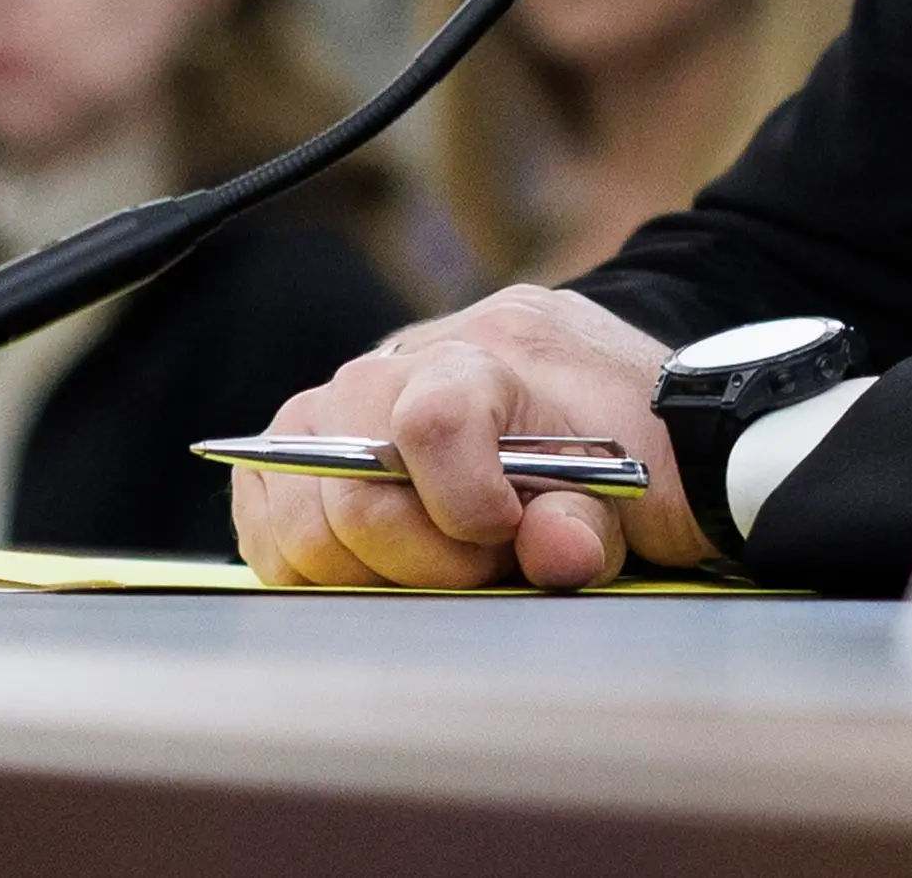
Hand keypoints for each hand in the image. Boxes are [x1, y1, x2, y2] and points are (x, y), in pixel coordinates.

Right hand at [231, 287, 713, 589]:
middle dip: (419, 555)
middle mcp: (406, 354)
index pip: (433, 418)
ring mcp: (350, 386)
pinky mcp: (311, 426)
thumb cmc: (636, 452)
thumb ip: (591, 526)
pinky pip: (265, 498)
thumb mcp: (647, 492)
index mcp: (498, 349)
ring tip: (436, 558)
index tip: (506, 535)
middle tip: (485, 562)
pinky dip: (305, 550)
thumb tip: (554, 552)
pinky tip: (377, 560)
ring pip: (293, 493)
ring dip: (360, 560)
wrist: (625, 405)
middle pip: (351, 477)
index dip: (462, 504)